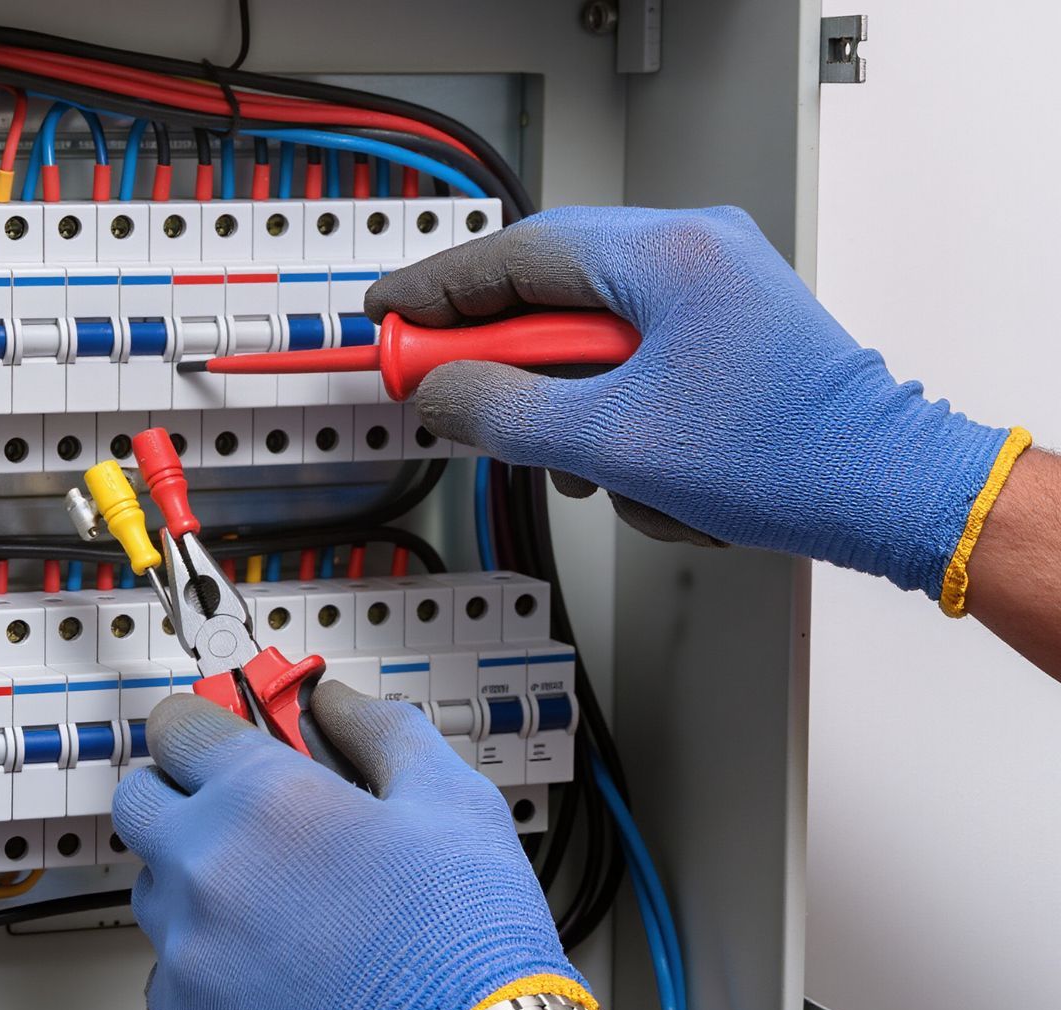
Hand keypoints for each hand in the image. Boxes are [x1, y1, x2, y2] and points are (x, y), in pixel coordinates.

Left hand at [112, 685, 591, 1009]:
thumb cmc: (468, 952)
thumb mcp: (454, 805)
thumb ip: (383, 731)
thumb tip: (342, 706)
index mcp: (263, 801)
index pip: (177, 724)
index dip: (206, 725)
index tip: (224, 736)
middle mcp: (206, 872)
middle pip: (140, 802)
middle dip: (184, 798)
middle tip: (247, 818)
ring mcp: (189, 955)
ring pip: (155, 893)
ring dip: (198, 886)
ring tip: (283, 909)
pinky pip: (171, 975)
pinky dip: (212, 968)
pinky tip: (280, 974)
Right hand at [365, 205, 1017, 598]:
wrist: (889, 491)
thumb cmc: (789, 459)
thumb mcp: (613, 442)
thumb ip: (505, 412)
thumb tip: (440, 393)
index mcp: (667, 253)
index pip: (514, 253)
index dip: (436, 289)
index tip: (387, 317)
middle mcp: (693, 251)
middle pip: (547, 291)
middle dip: (507, 363)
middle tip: (452, 399)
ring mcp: (713, 289)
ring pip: (587, 335)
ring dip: (568, 404)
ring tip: (586, 464)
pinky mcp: (725, 332)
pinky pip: (631, 359)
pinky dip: (615, 414)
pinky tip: (638, 469)